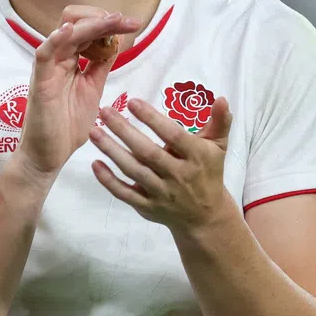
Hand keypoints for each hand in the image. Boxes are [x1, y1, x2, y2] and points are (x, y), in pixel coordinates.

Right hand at [15, 6, 141, 177]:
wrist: (50, 155)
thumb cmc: (67, 125)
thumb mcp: (92, 89)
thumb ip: (100, 66)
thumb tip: (115, 43)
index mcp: (70, 59)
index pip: (88, 29)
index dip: (110, 23)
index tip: (134, 24)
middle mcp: (58, 58)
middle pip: (75, 21)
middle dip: (103, 17)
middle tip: (126, 21)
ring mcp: (48, 68)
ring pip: (64, 31)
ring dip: (90, 22)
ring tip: (113, 21)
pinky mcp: (40, 82)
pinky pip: (43, 54)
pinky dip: (55, 39)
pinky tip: (69, 30)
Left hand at [89, 96, 237, 231]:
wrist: (205, 217)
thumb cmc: (209, 173)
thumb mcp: (218, 147)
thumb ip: (219, 122)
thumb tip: (221, 99)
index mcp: (196, 157)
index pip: (173, 135)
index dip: (152, 119)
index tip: (132, 102)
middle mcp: (178, 176)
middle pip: (147, 152)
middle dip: (124, 131)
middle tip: (104, 111)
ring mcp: (161, 193)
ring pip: (133, 171)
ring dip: (111, 151)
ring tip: (94, 132)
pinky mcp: (147, 207)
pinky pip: (125, 194)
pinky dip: (108, 181)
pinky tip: (95, 163)